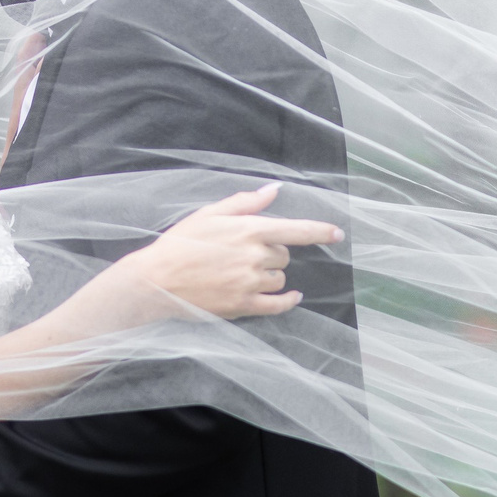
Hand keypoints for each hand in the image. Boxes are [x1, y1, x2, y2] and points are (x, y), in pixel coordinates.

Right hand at [114, 184, 343, 319]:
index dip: (321, 231)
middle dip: (272, 254)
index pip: (297, 230)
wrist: (157, 279)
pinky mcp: (243, 305)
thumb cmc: (181, 243)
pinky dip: (288, 301)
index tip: (338, 234)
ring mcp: (250, 282)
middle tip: (244, 254)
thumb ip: (245, 202)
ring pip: (279, 278)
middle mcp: (254, 256)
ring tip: (242, 273)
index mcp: (250, 229)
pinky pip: (277, 305)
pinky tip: (292, 297)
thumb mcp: (210, 213)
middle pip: (284, 255)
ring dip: (270, 276)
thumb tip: (274, 190)